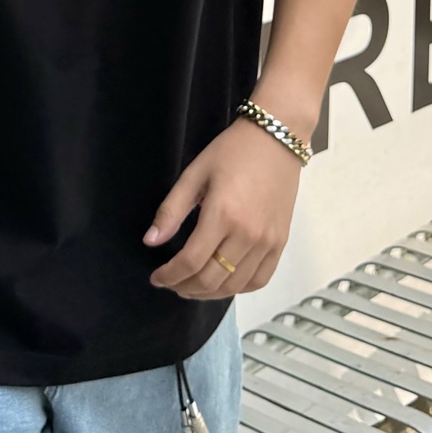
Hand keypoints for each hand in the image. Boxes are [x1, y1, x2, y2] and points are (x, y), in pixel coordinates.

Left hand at [143, 109, 306, 298]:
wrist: (277, 139)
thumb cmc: (232, 151)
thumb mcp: (194, 174)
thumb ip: (171, 210)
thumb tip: (150, 242)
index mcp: (222, 214)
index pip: (190, 261)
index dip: (169, 275)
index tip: (157, 278)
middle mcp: (247, 234)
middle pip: (211, 279)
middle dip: (185, 287)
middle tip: (171, 283)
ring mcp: (267, 241)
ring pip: (234, 285)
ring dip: (209, 293)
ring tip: (192, 286)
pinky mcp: (281, 242)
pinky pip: (260, 279)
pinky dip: (239, 288)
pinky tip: (224, 282)